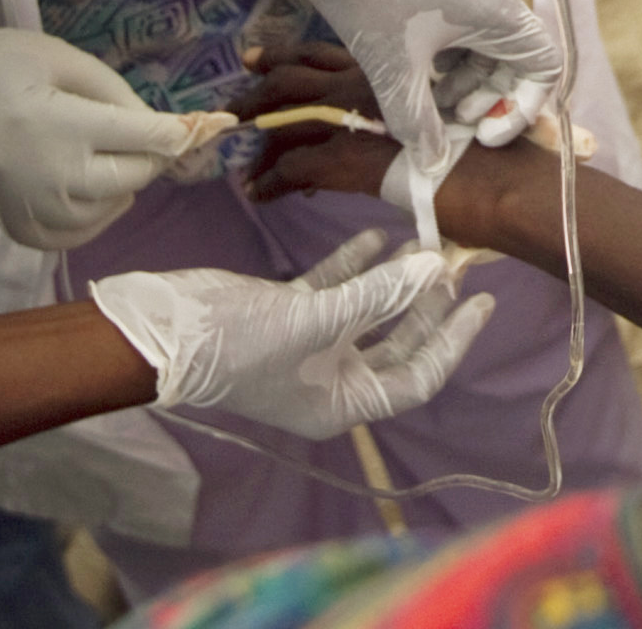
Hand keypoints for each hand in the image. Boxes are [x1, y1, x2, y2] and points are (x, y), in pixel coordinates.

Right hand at [0, 26, 193, 249]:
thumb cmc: (4, 72)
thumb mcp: (64, 60)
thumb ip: (117, 93)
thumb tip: (161, 126)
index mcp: (68, 126)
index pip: (150, 138)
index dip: (186, 130)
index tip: (210, 124)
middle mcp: (59, 176)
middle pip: (138, 175)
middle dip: (151, 153)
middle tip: (141, 135)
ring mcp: (41, 209)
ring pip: (115, 208)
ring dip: (125, 184)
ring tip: (108, 158)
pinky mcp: (25, 230)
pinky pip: (82, 234)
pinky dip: (98, 214)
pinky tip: (91, 189)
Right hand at [90, 231, 492, 435]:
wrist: (161, 329)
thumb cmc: (239, 341)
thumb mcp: (315, 320)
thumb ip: (377, 295)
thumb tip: (432, 267)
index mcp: (342, 404)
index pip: (415, 378)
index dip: (451, 341)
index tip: (480, 302)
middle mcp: (331, 380)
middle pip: (397, 343)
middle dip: (426, 304)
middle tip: (455, 263)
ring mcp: (309, 346)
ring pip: (368, 312)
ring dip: (393, 280)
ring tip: (423, 242)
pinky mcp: (287, 314)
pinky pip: (334, 292)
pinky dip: (354, 267)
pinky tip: (375, 237)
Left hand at [242, 54, 547, 247]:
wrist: (499, 177)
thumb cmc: (489, 146)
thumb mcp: (451, 113)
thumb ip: (422, 108)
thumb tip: (404, 121)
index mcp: (391, 67)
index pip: (329, 53)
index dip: (294, 55)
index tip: (265, 59)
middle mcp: (366, 83)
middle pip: (298, 74)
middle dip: (264, 81)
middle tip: (238, 86)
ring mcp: (353, 116)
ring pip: (286, 115)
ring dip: (258, 124)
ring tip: (236, 137)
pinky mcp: (346, 157)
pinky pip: (292, 167)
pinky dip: (270, 180)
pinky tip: (257, 192)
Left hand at [274, 0, 563, 170]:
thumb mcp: (392, 68)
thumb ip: (417, 122)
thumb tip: (431, 161)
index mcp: (499, 11)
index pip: (544, 67)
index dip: (520, 110)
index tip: (483, 136)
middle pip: (514, 59)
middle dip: (485, 99)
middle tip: (447, 123)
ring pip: (485, 44)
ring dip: (462, 80)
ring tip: (423, 102)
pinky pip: (464, 26)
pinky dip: (447, 56)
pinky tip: (411, 71)